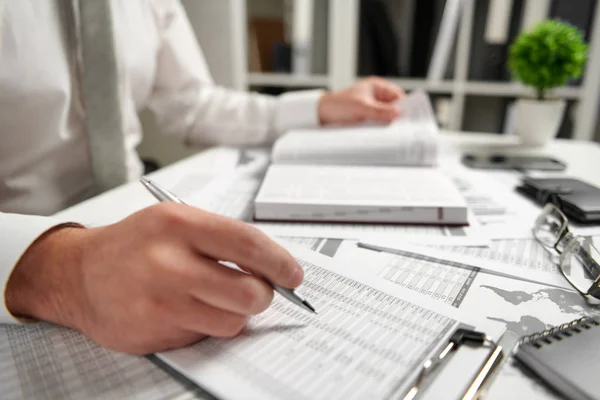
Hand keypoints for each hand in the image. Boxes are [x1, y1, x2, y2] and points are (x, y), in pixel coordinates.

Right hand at [5, 203, 303, 354]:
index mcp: (179, 224)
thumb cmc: (135, 245)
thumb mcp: (176, 221)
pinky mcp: (154, 331)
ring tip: (217, 299)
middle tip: (260, 291)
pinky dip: (207, 325)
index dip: (280, 263)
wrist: (78, 273)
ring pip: (232, 321)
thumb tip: (272, 266)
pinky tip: (187, 310)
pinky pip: (204, 335)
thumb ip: (223, 239)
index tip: (293, 275)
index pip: (249, 245)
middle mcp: (169, 262)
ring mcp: (160, 301)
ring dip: (235, 314)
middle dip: (264, 296)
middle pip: (249, 292)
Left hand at [318, 76, 404, 125]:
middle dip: (397, 116)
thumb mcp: (361, 108)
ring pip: (387, 117)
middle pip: (394, 107)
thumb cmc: (337, 105)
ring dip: (388, 124)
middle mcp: (376, 96)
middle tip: (403, 127)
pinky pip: (378, 124)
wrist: (320, 115)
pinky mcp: (366, 118)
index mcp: (376, 87)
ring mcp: (372, 108)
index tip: (410, 117)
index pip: (398, 96)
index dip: (405, 106)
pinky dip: (381, 128)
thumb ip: (380, 111)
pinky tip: (383, 134)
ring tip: (394, 132)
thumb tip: (398, 114)